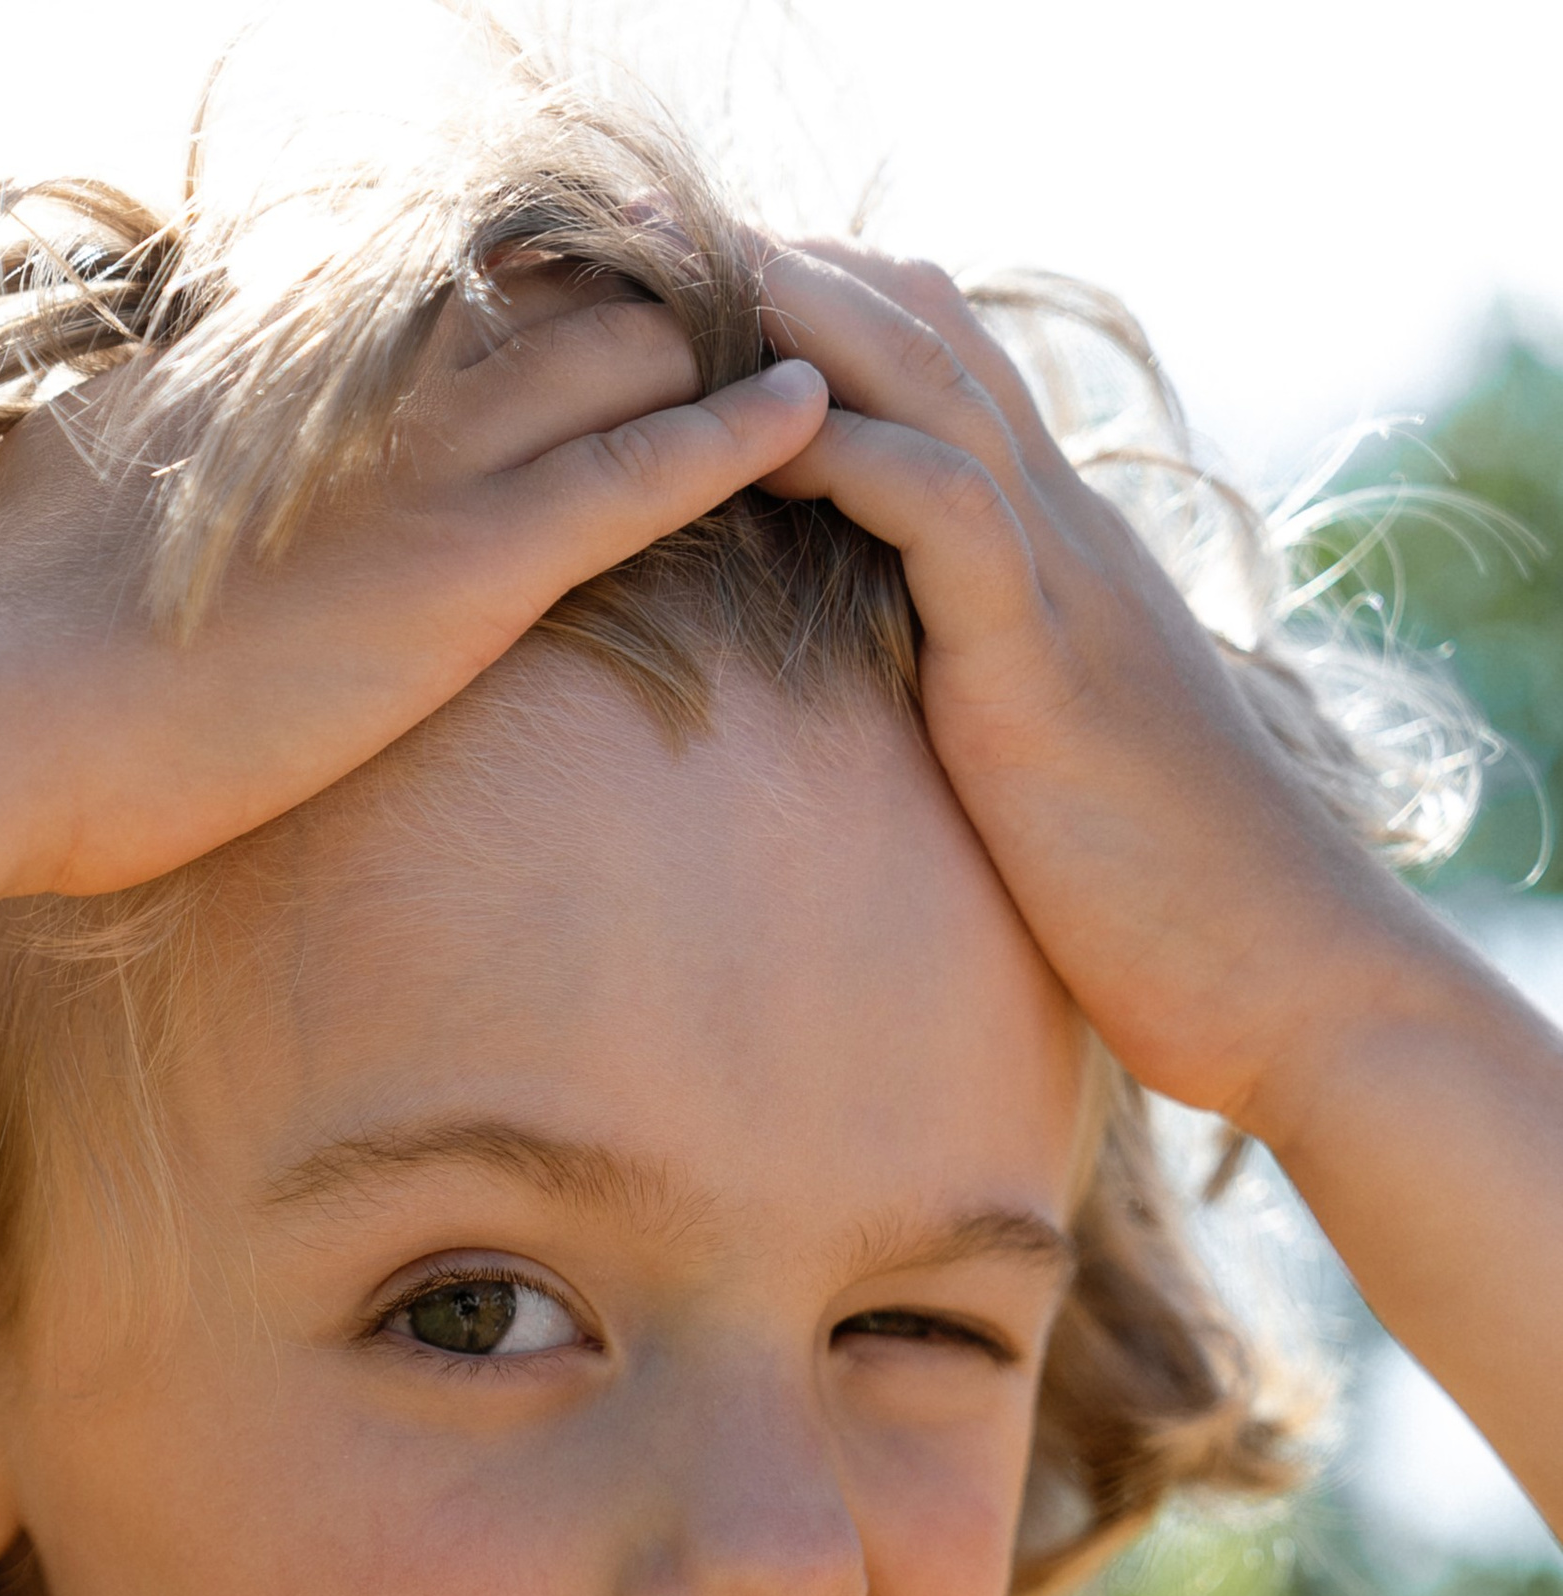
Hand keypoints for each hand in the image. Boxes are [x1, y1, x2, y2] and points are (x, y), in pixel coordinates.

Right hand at [0, 271, 828, 899]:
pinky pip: (642, 478)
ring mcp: (422, 465)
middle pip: (555, 289)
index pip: (439, 284)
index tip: (589, 282)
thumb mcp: (50, 489)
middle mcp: (366, 378)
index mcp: (275, 354)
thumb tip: (68, 440)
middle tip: (740, 304)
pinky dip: (738, 437)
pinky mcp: (466, 568)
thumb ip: (99, 444)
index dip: (529, 280)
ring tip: (802, 350)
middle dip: (654, 293)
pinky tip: (815, 413)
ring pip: (623, 355)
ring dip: (716, 348)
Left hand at [753, 240, 1435, 1140]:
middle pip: (936, 342)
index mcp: (1060, 561)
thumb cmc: (1158, 900)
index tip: (732, 311)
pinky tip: (770, 446)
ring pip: (937, 393)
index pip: (955, 380)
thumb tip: (886, 713)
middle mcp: (1066, 541)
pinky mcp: (1044, 665)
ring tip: (703, 290)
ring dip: (816, 333)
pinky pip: (947, 511)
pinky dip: (858, 461)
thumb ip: (975, 705)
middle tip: (686, 253)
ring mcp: (1062, 590)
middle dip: (811, 287)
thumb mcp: (1047, 770)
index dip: (848, 325)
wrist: (1278, 973)